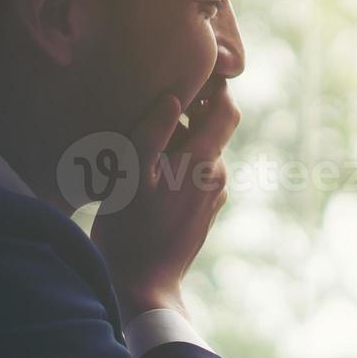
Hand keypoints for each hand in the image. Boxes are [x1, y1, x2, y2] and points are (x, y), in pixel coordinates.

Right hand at [91, 78, 239, 322]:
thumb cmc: (129, 229)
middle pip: (213, 129)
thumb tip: (174, 98)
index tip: (192, 72)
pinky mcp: (204, 211)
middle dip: (191, 113)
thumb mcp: (131, 176)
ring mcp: (212, 196)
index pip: (227, 110)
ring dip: (181, 141)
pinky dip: (180, 164)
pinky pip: (197, 175)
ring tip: (144, 140)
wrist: (144, 285)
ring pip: (203, 152)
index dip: (216, 87)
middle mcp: (216, 176)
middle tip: (154, 102)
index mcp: (202, 162)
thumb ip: (152, 133)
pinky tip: (150, 172)